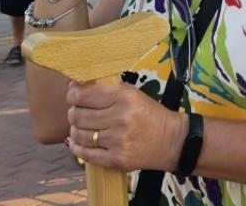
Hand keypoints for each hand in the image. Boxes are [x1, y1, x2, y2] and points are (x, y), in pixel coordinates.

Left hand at [66, 80, 186, 172]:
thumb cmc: (151, 115)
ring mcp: (117, 140)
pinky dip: (77, 148)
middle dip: (73, 114)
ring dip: (75, 130)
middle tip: (77, 113)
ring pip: (80, 134)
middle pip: (78, 116)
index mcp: (125, 98)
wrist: (172, 140)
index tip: (72, 97)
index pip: (85, 96)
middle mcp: (120, 118)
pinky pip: (86, 154)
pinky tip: (77, 143)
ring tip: (81, 128)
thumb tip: (73, 86)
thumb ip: (105, 91)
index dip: (72, 95)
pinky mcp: (116, 159)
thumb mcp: (133, 95)